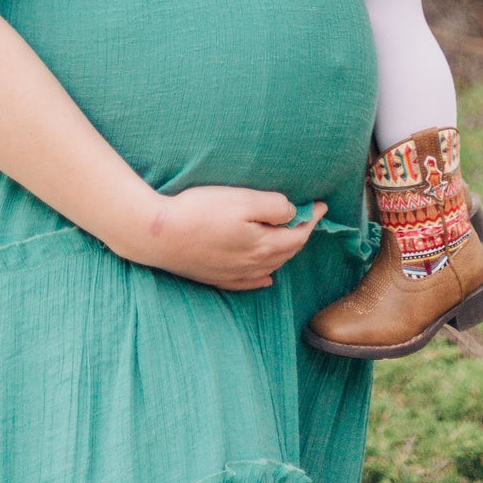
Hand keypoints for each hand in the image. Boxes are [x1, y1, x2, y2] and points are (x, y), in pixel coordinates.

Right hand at [121, 184, 326, 289]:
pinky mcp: (217, 277)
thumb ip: (274, 207)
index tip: (322, 205)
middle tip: (309, 217)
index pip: (298, 234)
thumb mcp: (243, 199)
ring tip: (290, 237)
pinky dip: (263, 278)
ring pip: (270, 267)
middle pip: (287, 252)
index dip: (312, 219)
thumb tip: (293, 213)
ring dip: (285, 253)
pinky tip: (266, 277)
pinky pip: (249, 283)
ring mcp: (235, 274)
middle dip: (302, 235)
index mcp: (263, 244)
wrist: (160, 235)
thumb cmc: (201, 211)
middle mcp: (253, 265)